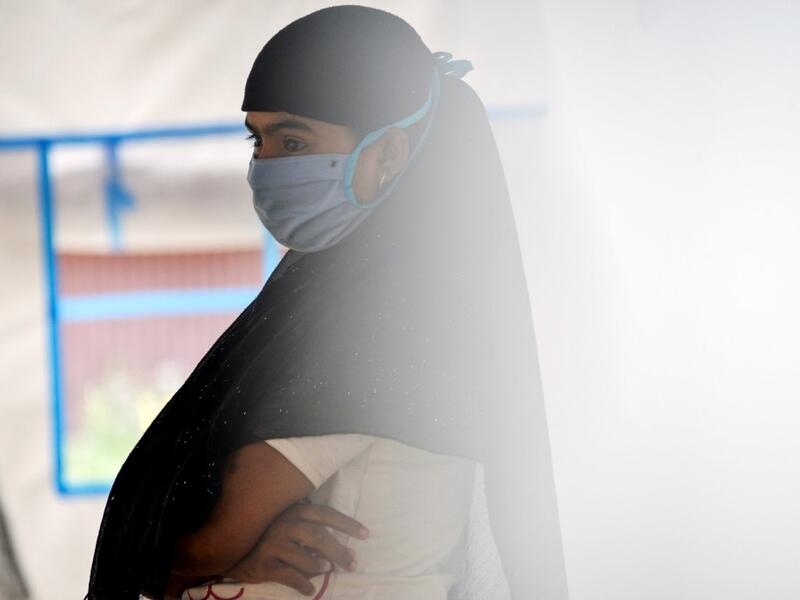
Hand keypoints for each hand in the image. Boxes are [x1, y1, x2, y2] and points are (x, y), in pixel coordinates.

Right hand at [220, 499, 369, 595]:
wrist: (233, 551)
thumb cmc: (267, 536)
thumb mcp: (288, 525)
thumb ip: (311, 528)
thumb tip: (344, 543)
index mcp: (294, 512)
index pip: (325, 514)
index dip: (347, 523)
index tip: (365, 534)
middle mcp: (284, 525)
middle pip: (320, 537)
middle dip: (339, 552)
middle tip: (352, 564)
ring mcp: (274, 544)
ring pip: (306, 559)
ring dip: (320, 567)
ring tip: (326, 571)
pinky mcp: (265, 564)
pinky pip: (291, 577)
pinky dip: (304, 585)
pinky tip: (310, 590)